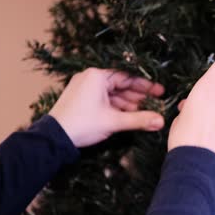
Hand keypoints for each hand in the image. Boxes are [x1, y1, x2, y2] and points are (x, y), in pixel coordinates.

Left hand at [49, 68, 164, 147]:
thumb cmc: (82, 124)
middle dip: (138, 96)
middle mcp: (90, 78)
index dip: (146, 86)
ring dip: (128, 103)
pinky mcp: (81, 99)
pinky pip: (104, 99)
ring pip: (113, 94)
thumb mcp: (114, 121)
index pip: (128, 78)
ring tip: (144, 111)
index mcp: (97, 77)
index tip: (160, 92)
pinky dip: (116, 107)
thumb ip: (139, 120)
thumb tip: (161, 121)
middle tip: (155, 102)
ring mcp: (84, 89)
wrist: (54, 138)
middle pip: (121, 85)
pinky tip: (128, 115)